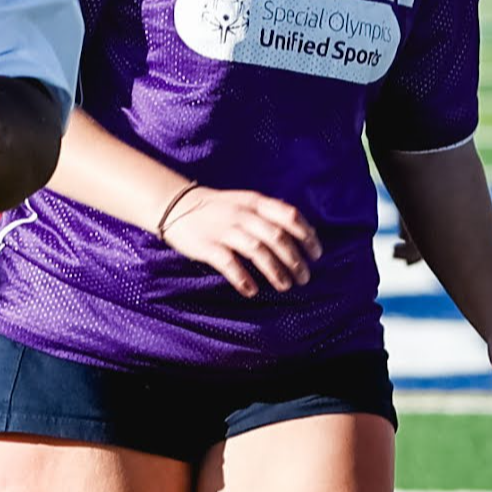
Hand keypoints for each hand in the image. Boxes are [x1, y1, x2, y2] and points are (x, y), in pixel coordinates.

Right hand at [148, 179, 319, 296]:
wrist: (176, 205)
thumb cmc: (217, 208)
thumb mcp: (245, 201)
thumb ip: (270, 213)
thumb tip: (302, 233)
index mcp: (255, 202)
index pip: (289, 215)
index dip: (306, 235)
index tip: (316, 254)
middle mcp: (242, 214)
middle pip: (277, 237)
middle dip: (295, 260)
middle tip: (304, 278)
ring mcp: (224, 230)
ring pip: (257, 251)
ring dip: (275, 271)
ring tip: (285, 286)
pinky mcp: (207, 246)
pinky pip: (229, 263)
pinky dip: (243, 278)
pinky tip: (252, 290)